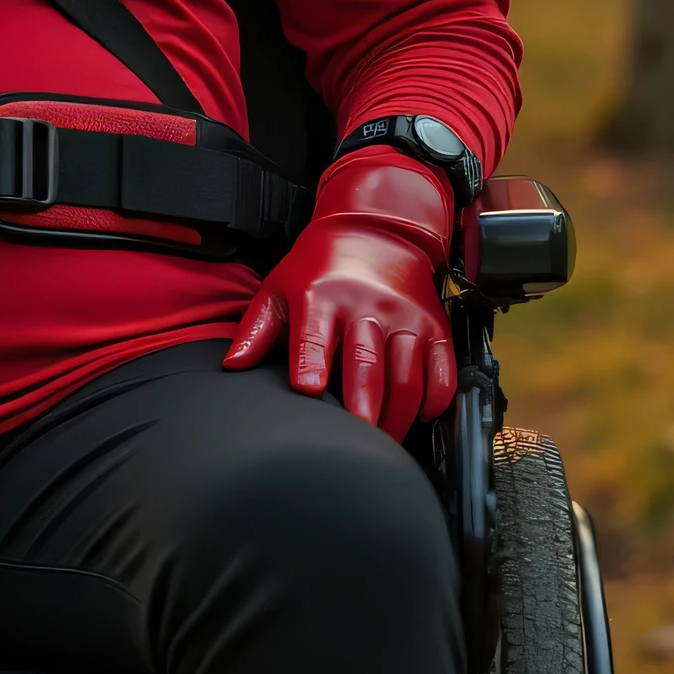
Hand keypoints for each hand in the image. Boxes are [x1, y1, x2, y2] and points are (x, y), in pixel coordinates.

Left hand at [223, 151, 456, 439]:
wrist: (376, 232)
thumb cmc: (321, 269)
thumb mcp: (279, 289)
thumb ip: (256, 331)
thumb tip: (232, 366)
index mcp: (322, 297)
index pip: (315, 335)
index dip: (312, 364)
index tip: (308, 391)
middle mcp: (367, 307)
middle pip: (368, 362)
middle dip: (363, 404)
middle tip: (356, 439)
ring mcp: (405, 318)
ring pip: (408, 375)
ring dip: (398, 415)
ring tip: (382, 441)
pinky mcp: (435, 328)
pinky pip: (441, 374)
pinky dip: (433, 402)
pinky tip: (416, 417)